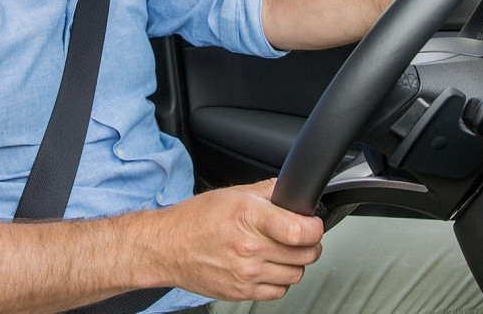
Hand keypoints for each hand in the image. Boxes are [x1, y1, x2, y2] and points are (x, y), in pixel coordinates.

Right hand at [145, 179, 323, 301]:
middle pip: (305, 254)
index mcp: (249, 217)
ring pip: (296, 274)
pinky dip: (280, 281)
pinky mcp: (241, 292)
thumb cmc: (196, 219)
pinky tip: (269, 267)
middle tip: (301, 238)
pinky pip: (279, 292)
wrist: (167, 247)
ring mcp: (246, 273)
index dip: (314, 228)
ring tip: (282, 252)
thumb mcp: (232, 194)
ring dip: (295, 263)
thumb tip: (292, 190)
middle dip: (309, 244)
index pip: (301, 231)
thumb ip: (267, 191)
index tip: (312, 225)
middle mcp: (249, 247)